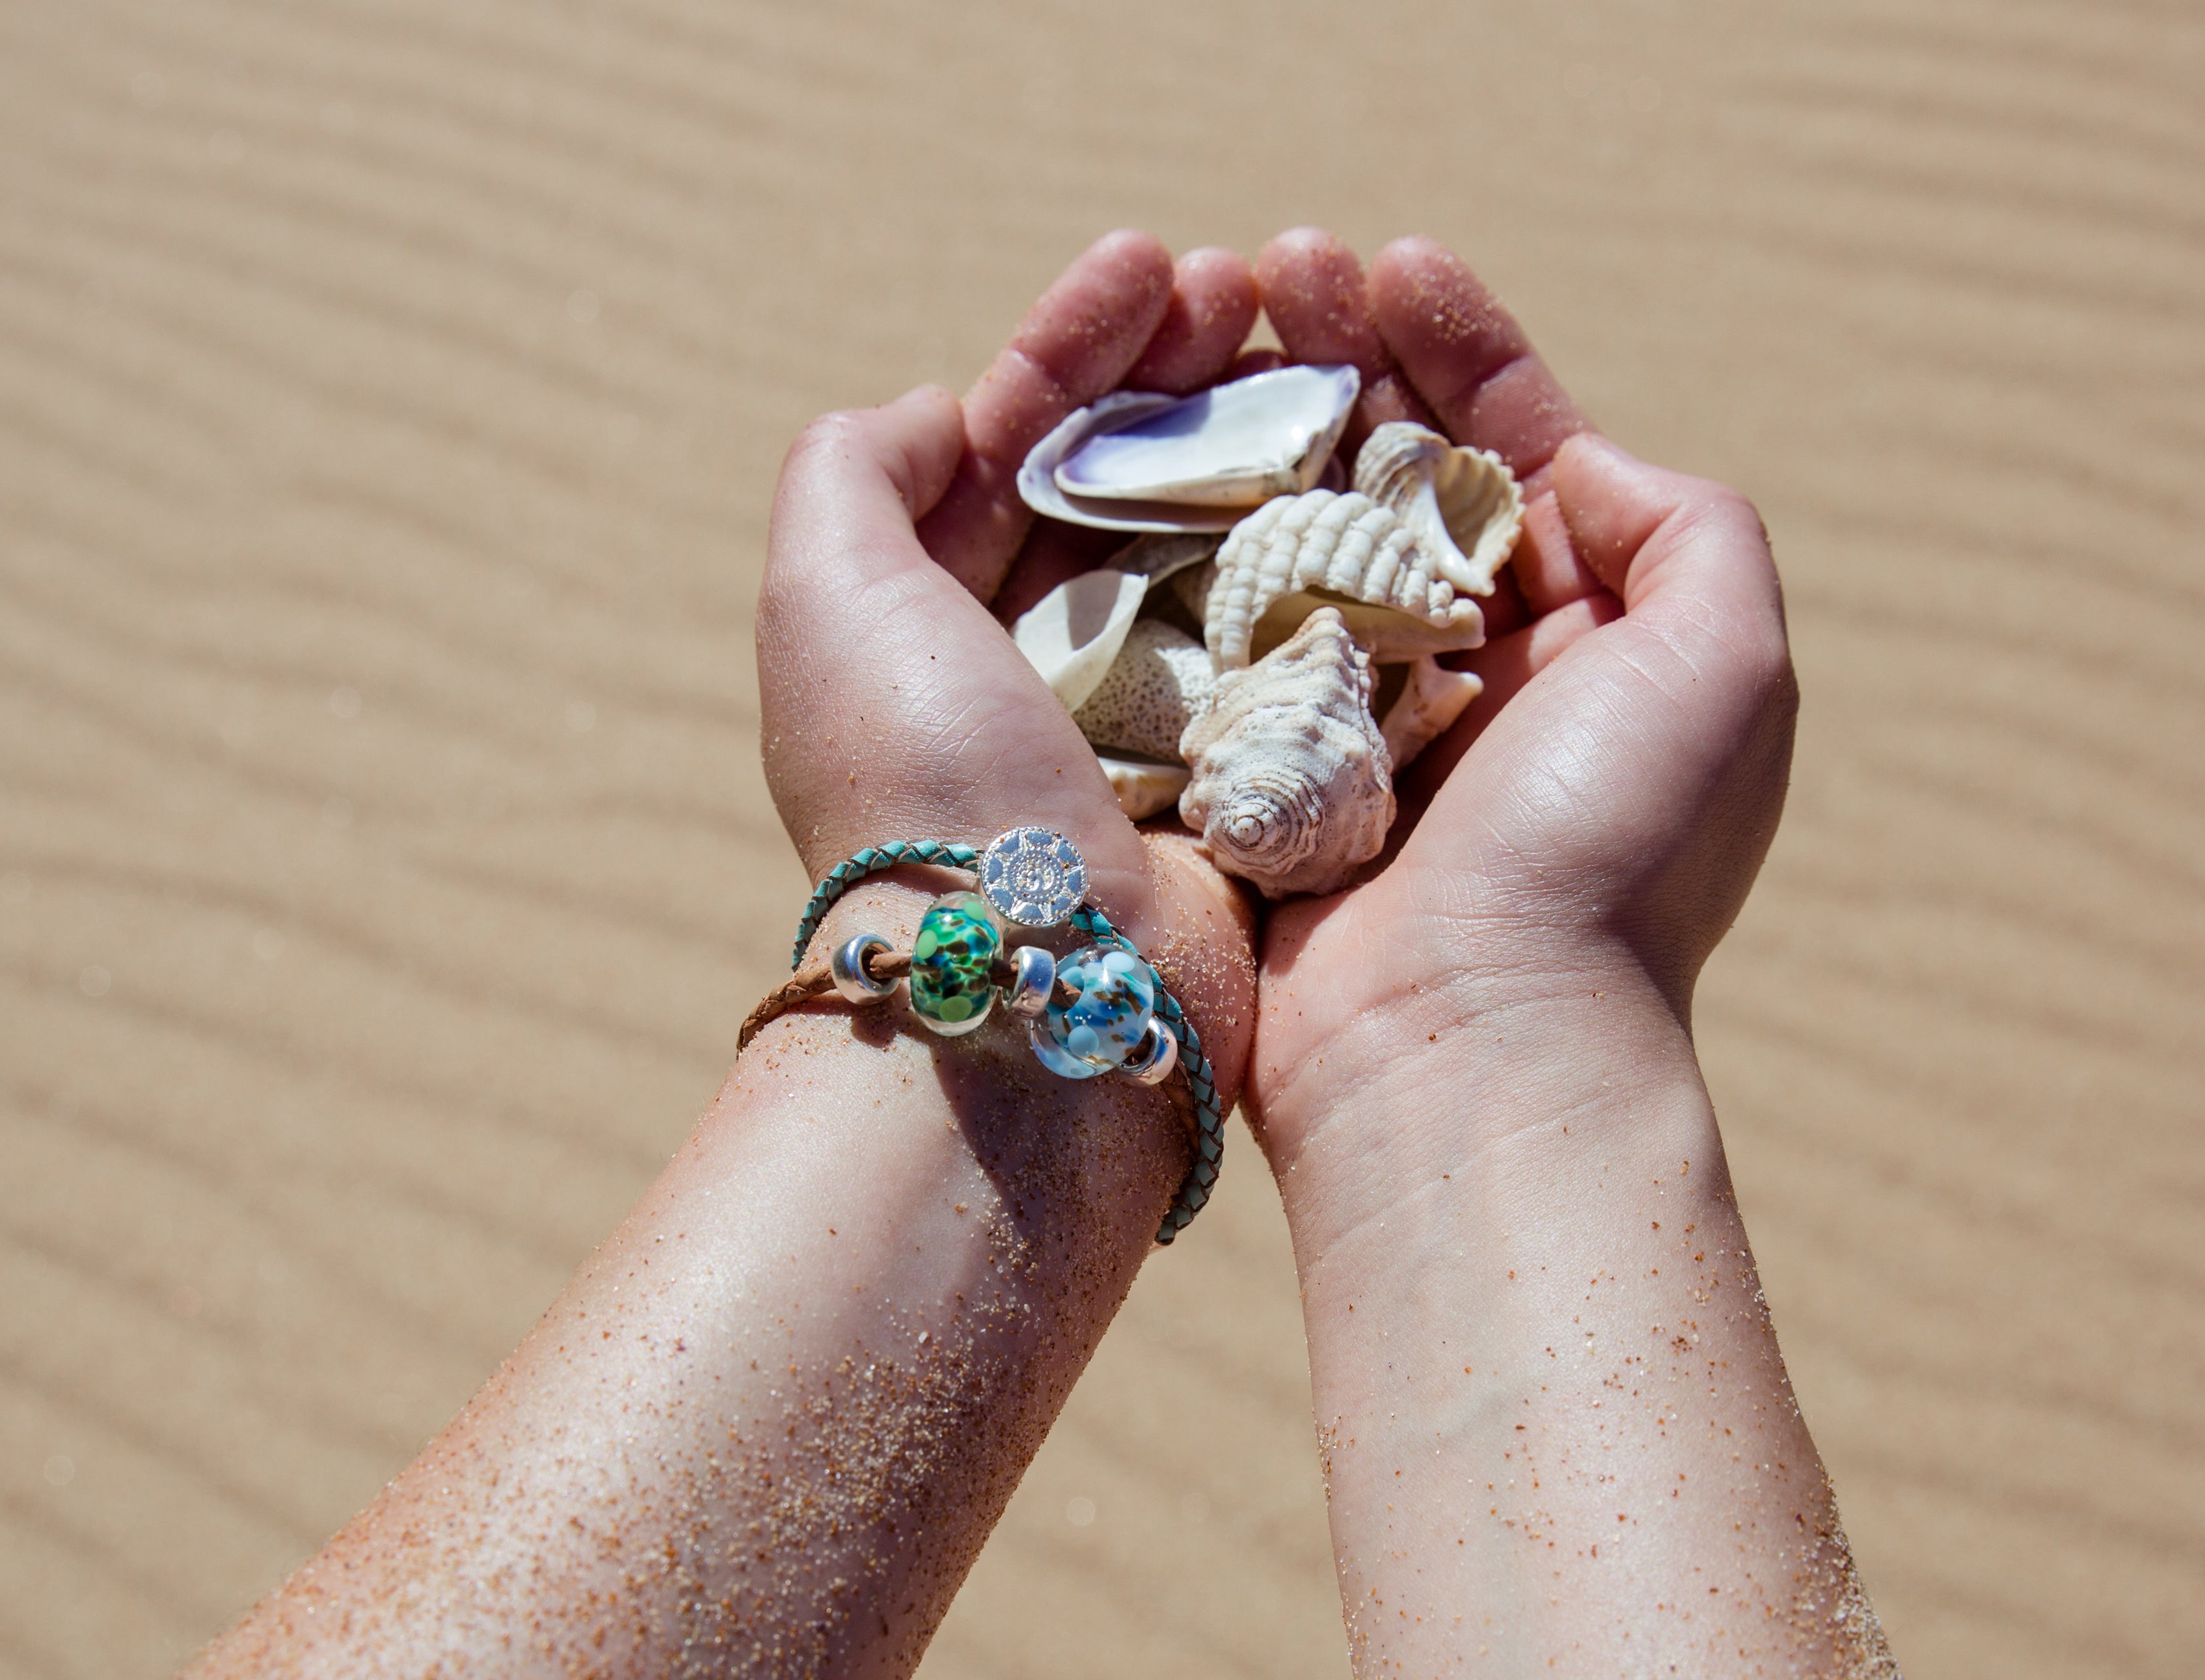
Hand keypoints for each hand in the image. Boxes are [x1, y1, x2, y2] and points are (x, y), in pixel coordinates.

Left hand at [755, 230, 1263, 1154]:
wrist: (1041, 986)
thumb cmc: (923, 779)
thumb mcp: (828, 594)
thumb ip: (854, 471)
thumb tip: (942, 410)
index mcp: (937, 617)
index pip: (1013, 438)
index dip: (1078, 342)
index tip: (1150, 263)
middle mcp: (1043, 662)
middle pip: (1128, 475)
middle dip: (1188, 369)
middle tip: (1261, 284)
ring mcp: (1156, 716)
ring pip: (1223, 535)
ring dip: (1270, 431)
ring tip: (1328, 339)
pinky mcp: (1251, 768)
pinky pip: (1299, 627)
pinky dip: (1333, 542)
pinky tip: (1376, 465)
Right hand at [1245, 230, 1798, 1181]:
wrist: (1466, 1051)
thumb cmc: (1607, 855)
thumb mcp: (1726, 664)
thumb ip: (1687, 526)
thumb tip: (1575, 457)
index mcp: (1589, 638)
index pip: (1520, 451)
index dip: (1462, 348)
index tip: (1392, 264)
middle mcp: (1477, 671)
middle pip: (1398, 472)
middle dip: (1340, 357)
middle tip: (1268, 271)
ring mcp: (1358, 721)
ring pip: (1298, 535)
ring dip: (1254, 425)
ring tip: (1197, 329)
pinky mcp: (1261, 773)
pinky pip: (1218, 636)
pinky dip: (1188, 547)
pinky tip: (1149, 462)